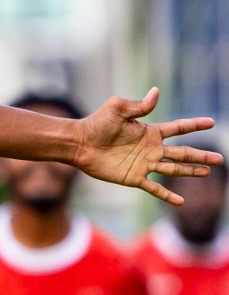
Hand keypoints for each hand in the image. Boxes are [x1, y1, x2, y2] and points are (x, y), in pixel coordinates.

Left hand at [71, 89, 220, 204]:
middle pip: (182, 152)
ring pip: (173, 169)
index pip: (178, 128)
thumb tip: (156, 92)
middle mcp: (150, 149)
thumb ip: (139, 105)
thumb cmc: (96, 123)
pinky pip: (154, 188)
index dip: (194, 125)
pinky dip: (167, 195)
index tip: (211, 122)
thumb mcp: (118, 109)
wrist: (79, 143)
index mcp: (150, 132)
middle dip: (201, 155)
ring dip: (190, 171)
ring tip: (207, 172)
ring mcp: (144, 164)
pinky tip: (180, 202)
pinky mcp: (134, 178)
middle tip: (219, 159)